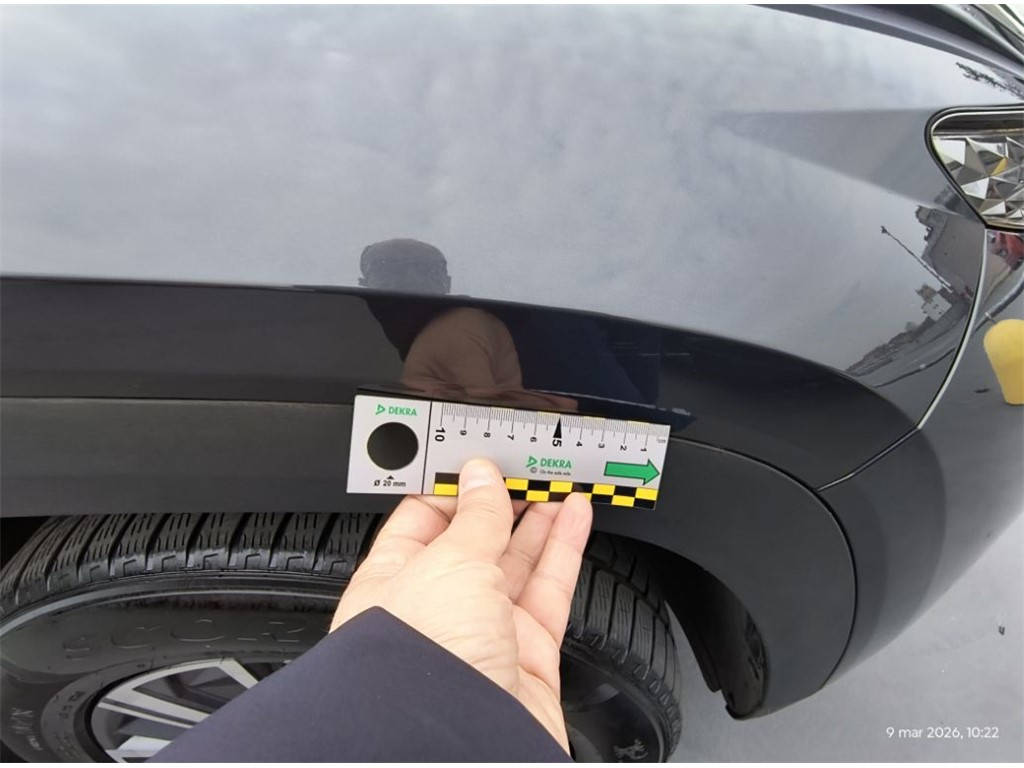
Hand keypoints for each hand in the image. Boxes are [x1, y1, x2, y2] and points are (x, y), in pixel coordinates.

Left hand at [330, 458, 592, 752]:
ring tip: (557, 483)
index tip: (481, 457)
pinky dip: (563, 551)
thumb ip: (474, 518)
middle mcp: (436, 612)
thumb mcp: (448, 563)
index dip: (453, 486)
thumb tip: (480, 476)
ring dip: (538, 521)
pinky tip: (574, 518)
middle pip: (474, 543)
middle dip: (500, 502)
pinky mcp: (527, 659)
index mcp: (392, 584)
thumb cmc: (420, 663)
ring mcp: (483, 636)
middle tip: (527, 466)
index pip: (422, 521)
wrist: (458, 743)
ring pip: (516, 566)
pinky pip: (548, 593)